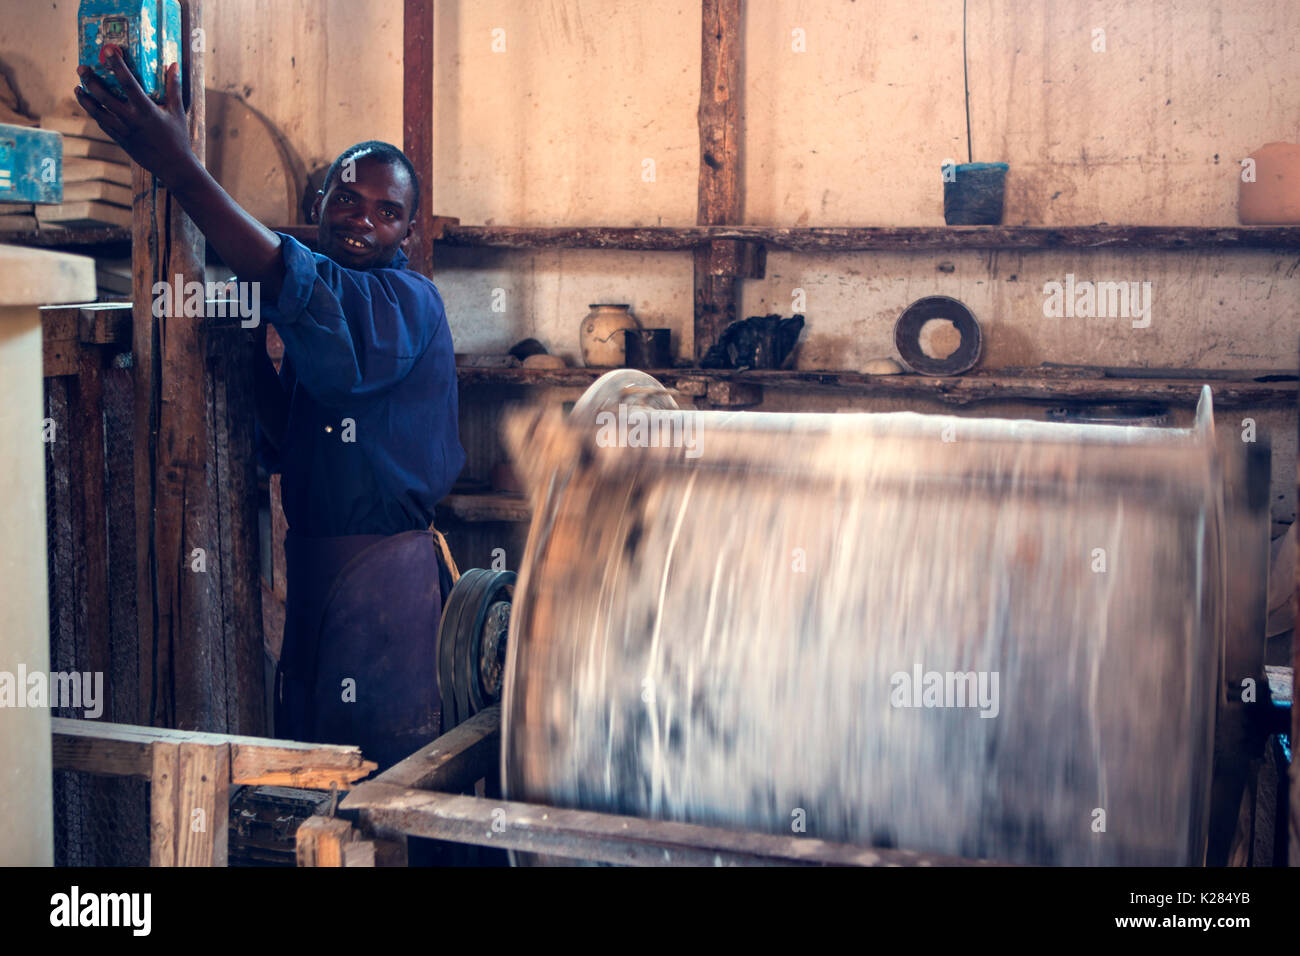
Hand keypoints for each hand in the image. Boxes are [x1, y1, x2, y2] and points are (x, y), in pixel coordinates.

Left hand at [74, 47, 197, 189]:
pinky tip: (90, 105)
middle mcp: (131, 120)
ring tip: (77, 87)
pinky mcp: (120, 140)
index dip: (117, 65)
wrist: (173, 166)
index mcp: (146, 110)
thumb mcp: (177, 111)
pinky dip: (94, 113)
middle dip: (90, 80)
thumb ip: (173, 87)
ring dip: (85, 99)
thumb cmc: (178, 137)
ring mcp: (123, 131)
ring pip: (97, 112)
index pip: (128, 82)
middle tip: (81, 67)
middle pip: (104, 96)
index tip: (108, 50)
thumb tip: (174, 65)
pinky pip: (102, 124)